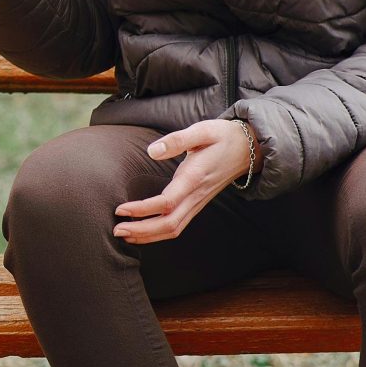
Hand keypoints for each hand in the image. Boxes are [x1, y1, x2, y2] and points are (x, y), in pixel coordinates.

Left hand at [113, 119, 256, 243]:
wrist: (249, 148)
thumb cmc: (223, 137)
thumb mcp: (202, 130)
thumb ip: (177, 140)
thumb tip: (152, 150)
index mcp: (195, 178)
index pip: (167, 202)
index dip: (142, 210)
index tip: (120, 209)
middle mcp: (197, 195)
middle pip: (169, 224)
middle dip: (142, 230)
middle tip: (116, 229)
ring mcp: (198, 202)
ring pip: (174, 229)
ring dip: (148, 236)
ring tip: (124, 234)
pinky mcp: (197, 204)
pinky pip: (178, 225)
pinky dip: (159, 233)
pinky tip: (142, 232)